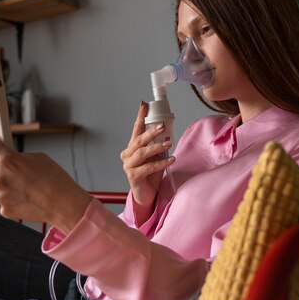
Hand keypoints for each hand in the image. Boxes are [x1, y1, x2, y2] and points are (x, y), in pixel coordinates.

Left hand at [0, 128, 91, 233]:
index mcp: (8, 161)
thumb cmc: (55, 180)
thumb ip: (16, 156)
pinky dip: (0, 189)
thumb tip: (4, 158)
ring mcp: (0, 195)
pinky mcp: (4, 208)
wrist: (64, 205)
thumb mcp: (36, 158)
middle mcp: (0, 178)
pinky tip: (9, 186)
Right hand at [120, 102, 174, 221]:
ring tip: (168, 144)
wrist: (146, 194)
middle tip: (162, 126)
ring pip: (142, 153)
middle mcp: (127, 155)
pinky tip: (171, 159)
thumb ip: (157, 146)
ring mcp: (128, 166)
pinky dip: (160, 162)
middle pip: (138, 140)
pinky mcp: (133, 176)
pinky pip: (148, 167)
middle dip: (150, 132)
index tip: (144, 104)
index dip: (140, 117)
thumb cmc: (150, 175)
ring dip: (156, 147)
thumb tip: (167, 133)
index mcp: (132, 148)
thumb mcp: (155, 157)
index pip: (136, 130)